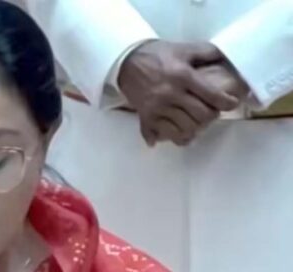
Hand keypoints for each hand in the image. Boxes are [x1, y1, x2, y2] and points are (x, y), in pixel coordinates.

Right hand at [118, 40, 239, 145]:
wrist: (126, 61)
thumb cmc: (158, 54)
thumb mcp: (185, 48)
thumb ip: (208, 52)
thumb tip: (230, 59)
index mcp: (183, 76)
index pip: (212, 95)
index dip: (227, 102)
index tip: (231, 103)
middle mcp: (170, 94)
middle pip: (200, 116)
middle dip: (211, 116)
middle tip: (212, 112)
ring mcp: (157, 107)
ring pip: (184, 128)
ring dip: (195, 128)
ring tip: (197, 122)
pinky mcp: (146, 116)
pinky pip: (162, 134)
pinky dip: (173, 137)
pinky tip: (178, 134)